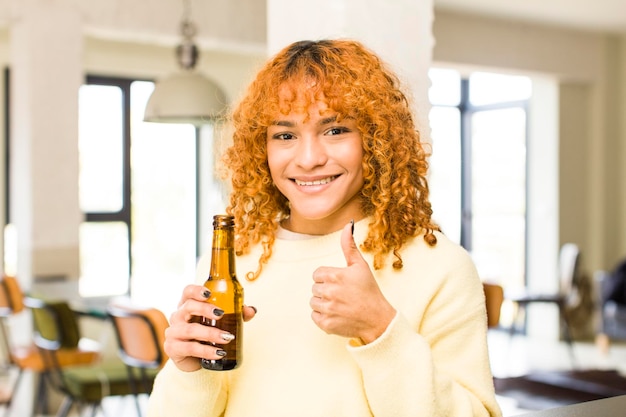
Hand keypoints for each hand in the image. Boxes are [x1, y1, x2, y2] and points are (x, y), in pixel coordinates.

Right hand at [164, 285, 256, 371]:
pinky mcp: (173, 348)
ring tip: (227, 337)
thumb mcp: (220, 321)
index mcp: (187, 305)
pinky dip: (206, 351)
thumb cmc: (205, 333)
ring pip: (190, 330)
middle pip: (188, 306)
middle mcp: (178, 316)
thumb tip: (251, 310)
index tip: (208, 293)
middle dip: (205, 309)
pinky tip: (219, 353)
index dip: (196, 290)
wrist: (192, 358)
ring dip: (211, 333)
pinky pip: (190, 348)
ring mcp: (173, 332)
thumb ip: (236, 313)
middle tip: (221, 314)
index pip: (187, 292)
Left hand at [310, 222, 395, 343]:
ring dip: (323, 303)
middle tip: (342, 295)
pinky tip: (337, 315)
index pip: (317, 274)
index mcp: (335, 275)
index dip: (328, 278)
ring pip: (313, 302)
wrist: (378, 319)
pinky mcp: (326, 324)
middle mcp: (329, 292)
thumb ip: (349, 246)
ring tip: (340, 305)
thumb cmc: (369, 291)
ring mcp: (327, 309)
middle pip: (314, 288)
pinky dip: (323, 317)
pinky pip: (314, 316)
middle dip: (326, 290)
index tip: (340, 283)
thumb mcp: (360, 266)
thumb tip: (347, 225)